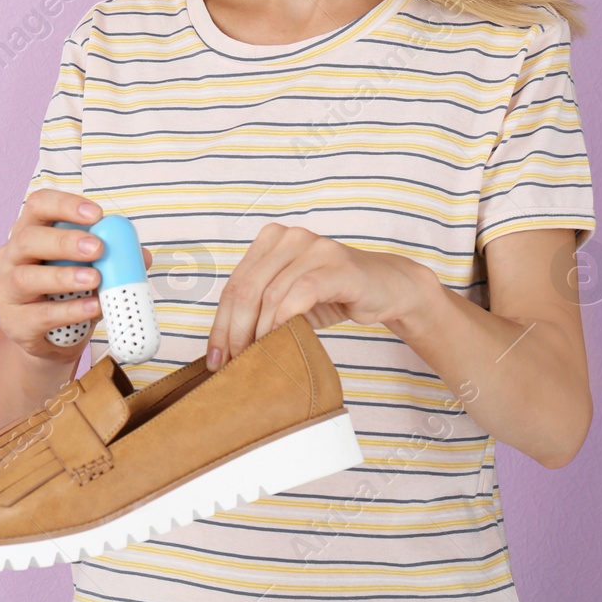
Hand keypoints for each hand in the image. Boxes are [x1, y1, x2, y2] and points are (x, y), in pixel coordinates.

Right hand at [0, 189, 153, 361]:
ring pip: (26, 278)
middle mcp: (11, 257)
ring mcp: (7, 291)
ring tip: (95, 279)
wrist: (47, 339)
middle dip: (64, 241)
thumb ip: (111, 259)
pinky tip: (91, 308)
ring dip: (64, 276)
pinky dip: (69, 311)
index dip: (65, 205)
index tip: (96, 214)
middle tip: (97, 248)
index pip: (38, 205)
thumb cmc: (65, 293)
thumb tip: (141, 256)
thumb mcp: (86, 269)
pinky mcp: (14, 323)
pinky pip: (39, 315)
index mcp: (29, 233)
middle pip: (28, 239)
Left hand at [206, 222, 430, 370]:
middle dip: (235, 331)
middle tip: (233, 363)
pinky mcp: (337, 265)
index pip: (234, 284)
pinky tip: (278, 339)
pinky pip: (300, 292)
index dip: (220, 323)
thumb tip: (224, 347)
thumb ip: (261, 305)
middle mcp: (289, 237)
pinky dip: (284, 319)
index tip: (214, 357)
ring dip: (258, 332)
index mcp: (270, 239)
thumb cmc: (333, 294)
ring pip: (270, 293)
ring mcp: (314, 247)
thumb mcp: (290, 296)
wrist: (387, 288)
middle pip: (246, 289)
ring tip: (256, 358)